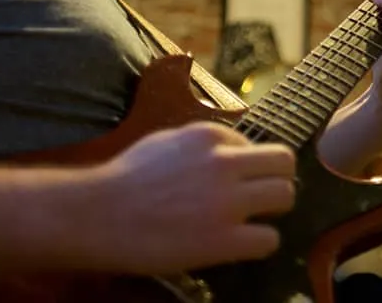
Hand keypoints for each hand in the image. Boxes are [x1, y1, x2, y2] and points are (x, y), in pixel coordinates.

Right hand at [80, 122, 295, 273]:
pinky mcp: (221, 239)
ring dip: (273, 210)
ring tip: (254, 221)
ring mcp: (225, 202)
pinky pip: (269, 239)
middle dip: (276, 179)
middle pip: (284, 163)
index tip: (234, 182)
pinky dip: (260, 243)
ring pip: (285, 196)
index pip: (255, 146)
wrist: (97, 215)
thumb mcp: (167, 140)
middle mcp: (224, 163)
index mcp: (210, 136)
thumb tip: (234, 150)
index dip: (248, 166)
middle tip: (263, 197)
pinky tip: (242, 245)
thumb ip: (204, 143)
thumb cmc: (125, 178)